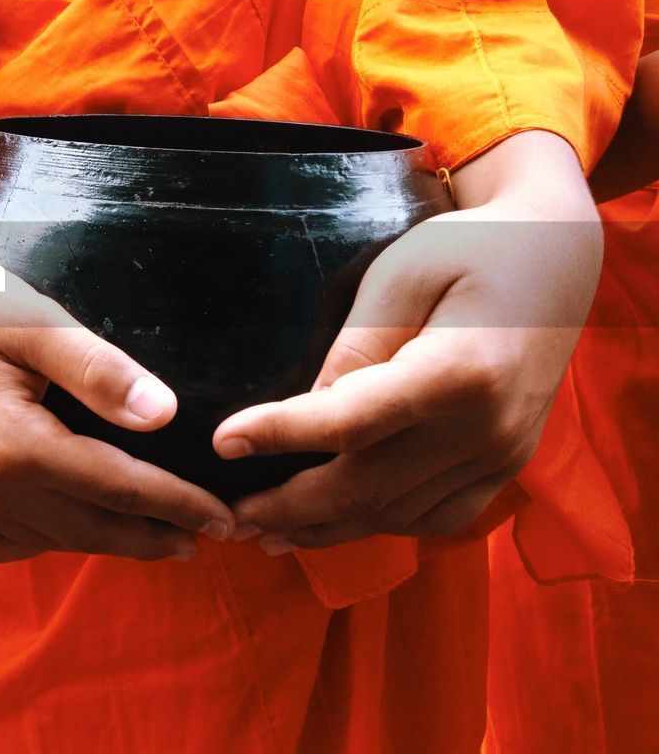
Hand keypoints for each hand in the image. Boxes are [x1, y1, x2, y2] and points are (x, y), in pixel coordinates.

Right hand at [0, 240, 233, 562]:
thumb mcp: (28, 320)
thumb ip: (98, 369)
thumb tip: (166, 416)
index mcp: (11, 447)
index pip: (117, 489)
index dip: (177, 506)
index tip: (223, 519)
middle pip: (88, 528)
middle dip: (151, 536)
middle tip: (202, 540)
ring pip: (47, 540)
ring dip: (102, 541)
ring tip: (149, 534)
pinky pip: (2, 545)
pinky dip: (45, 539)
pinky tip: (68, 523)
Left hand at [212, 131, 600, 554]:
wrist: (555, 258)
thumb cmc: (469, 249)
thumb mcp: (402, 274)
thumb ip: (355, 347)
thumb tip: (306, 412)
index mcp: (462, 369)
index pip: (353, 421)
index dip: (281, 435)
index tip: (222, 443)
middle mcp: (488, 427)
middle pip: (370, 486)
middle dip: (290, 507)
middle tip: (229, 513)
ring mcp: (502, 455)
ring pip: (398, 514)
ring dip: (326, 528)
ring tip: (264, 529)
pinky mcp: (505, 466)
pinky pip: (434, 518)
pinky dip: (377, 524)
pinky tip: (331, 522)